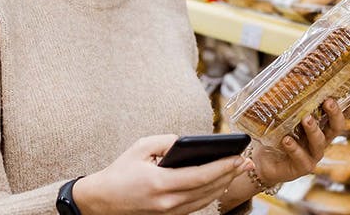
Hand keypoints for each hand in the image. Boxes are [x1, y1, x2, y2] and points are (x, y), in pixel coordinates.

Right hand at [73, 134, 254, 214]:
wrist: (102, 201)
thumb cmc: (121, 171)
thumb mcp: (141, 147)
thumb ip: (167, 141)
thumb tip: (189, 141)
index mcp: (160, 183)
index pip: (200, 176)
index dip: (222, 167)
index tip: (238, 156)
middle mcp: (168, 202)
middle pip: (208, 189)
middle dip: (230, 174)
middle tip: (246, 160)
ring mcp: (170, 212)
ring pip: (206, 199)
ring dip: (224, 184)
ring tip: (238, 169)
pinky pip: (197, 204)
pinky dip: (212, 193)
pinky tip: (221, 181)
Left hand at [252, 89, 349, 186]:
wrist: (263, 161)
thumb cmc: (276, 133)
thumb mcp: (284, 114)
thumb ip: (289, 100)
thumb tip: (289, 73)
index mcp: (322, 124)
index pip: (343, 112)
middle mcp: (322, 139)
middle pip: (336, 126)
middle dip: (335, 114)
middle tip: (329, 102)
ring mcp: (313, 154)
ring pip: (320, 141)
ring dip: (313, 129)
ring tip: (306, 119)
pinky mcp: (301, 167)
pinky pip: (301, 156)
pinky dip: (294, 147)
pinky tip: (286, 140)